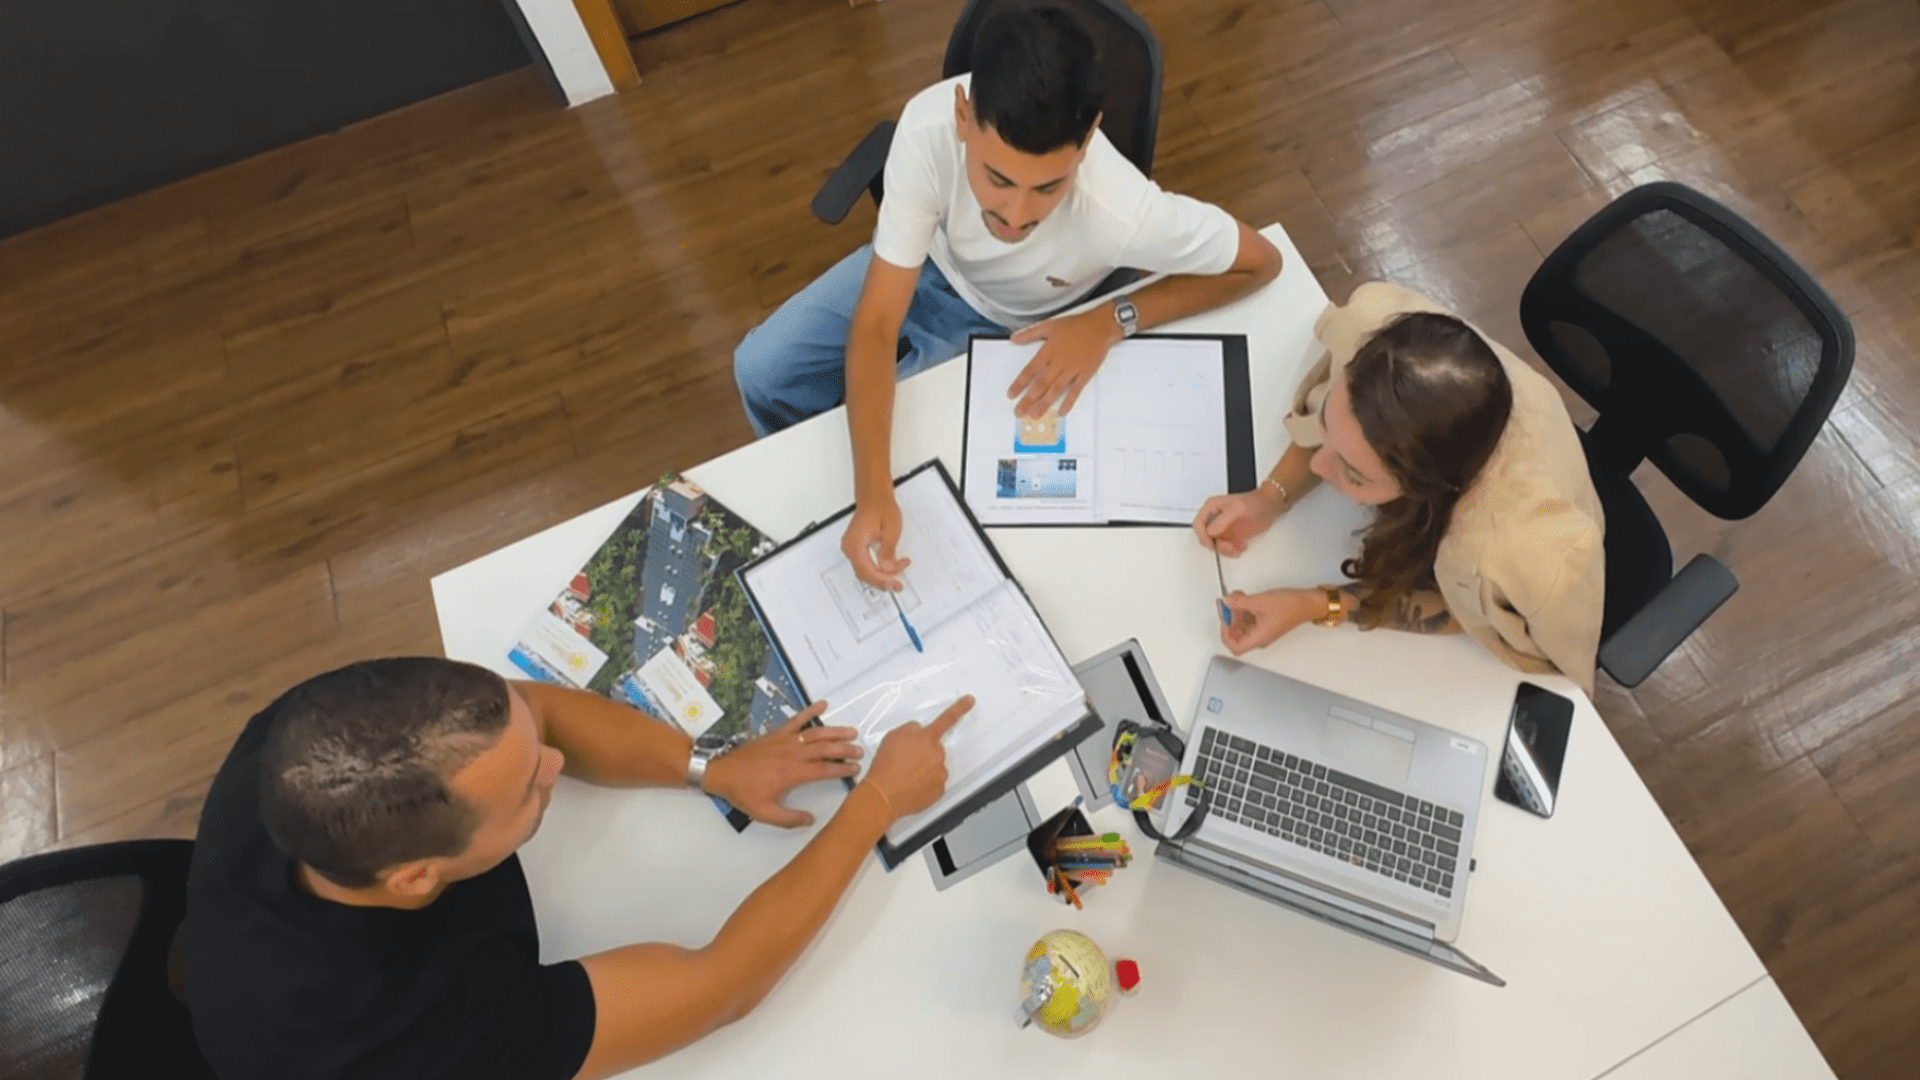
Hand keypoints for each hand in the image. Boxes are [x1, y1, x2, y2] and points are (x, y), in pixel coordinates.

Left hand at [703, 703, 863, 827]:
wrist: (721, 772)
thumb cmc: (742, 792)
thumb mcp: (765, 812)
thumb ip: (789, 818)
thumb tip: (810, 820)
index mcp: (791, 773)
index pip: (824, 769)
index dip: (842, 769)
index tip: (855, 769)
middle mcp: (792, 754)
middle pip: (825, 748)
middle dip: (845, 749)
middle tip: (860, 750)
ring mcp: (785, 740)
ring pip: (815, 733)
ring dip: (835, 731)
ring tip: (851, 731)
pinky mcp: (777, 733)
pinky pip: (796, 719)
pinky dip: (810, 711)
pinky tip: (822, 704)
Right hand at [841, 495, 909, 590]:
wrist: (875, 497)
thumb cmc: (881, 507)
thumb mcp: (890, 530)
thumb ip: (888, 551)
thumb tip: (887, 568)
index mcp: (855, 543)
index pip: (866, 570)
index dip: (882, 580)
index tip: (894, 582)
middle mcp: (849, 547)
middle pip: (864, 573)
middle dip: (882, 580)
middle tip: (897, 584)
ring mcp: (851, 547)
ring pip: (864, 571)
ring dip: (880, 575)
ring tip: (896, 576)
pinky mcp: (855, 547)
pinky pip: (864, 564)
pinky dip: (877, 569)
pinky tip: (888, 568)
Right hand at [859, 695, 974, 819]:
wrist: (883, 794)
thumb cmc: (885, 767)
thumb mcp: (892, 736)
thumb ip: (910, 729)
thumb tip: (917, 730)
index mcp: (926, 738)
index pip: (946, 718)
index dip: (959, 708)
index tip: (969, 701)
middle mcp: (937, 754)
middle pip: (935, 748)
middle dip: (924, 752)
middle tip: (906, 761)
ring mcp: (940, 772)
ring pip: (935, 766)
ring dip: (924, 768)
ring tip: (905, 775)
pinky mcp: (939, 789)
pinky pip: (934, 783)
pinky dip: (925, 784)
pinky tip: (911, 785)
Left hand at [1005, 306, 1121, 417]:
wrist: (1100, 326)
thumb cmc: (1077, 325)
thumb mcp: (1049, 325)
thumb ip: (1030, 333)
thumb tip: (1014, 338)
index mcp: (1048, 351)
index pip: (1030, 370)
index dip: (1019, 384)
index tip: (1012, 394)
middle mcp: (1059, 362)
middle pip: (1040, 384)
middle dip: (1028, 400)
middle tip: (1019, 411)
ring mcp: (1072, 369)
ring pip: (1055, 389)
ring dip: (1044, 403)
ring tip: (1035, 414)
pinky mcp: (1085, 373)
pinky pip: (1075, 390)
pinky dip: (1068, 401)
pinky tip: (1061, 411)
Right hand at [1192, 489, 1284, 557]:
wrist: (1269, 507)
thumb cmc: (1255, 502)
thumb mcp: (1237, 509)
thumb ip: (1222, 520)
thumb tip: (1211, 532)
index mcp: (1212, 508)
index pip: (1198, 525)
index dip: (1203, 536)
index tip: (1212, 543)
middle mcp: (1215, 519)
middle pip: (1206, 537)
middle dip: (1216, 545)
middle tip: (1229, 546)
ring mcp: (1223, 528)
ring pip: (1216, 545)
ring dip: (1226, 549)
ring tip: (1237, 547)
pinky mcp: (1231, 536)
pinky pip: (1226, 548)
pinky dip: (1233, 551)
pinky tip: (1242, 545)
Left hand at [1219, 588, 1321, 655]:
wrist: (1308, 603)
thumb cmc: (1291, 606)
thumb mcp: (1261, 601)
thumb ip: (1240, 602)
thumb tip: (1227, 601)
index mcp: (1259, 638)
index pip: (1235, 647)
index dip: (1225, 633)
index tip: (1224, 618)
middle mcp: (1260, 638)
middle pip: (1237, 635)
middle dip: (1231, 619)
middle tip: (1229, 604)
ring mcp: (1263, 631)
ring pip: (1243, 627)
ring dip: (1237, 612)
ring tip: (1238, 597)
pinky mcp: (1265, 623)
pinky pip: (1250, 620)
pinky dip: (1245, 610)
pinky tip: (1245, 599)